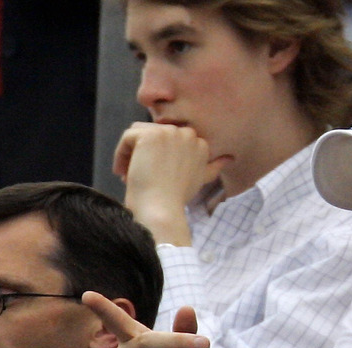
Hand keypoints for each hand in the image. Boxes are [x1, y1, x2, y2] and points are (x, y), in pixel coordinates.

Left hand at [113, 122, 230, 245]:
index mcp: (200, 143)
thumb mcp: (200, 179)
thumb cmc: (177, 198)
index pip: (169, 139)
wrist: (162, 209)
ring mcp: (169, 133)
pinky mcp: (149, 135)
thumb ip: (214, 166)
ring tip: (129, 173)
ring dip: (132, 153)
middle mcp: (188, 134)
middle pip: (154, 134)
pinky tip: (123, 172)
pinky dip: (120, 155)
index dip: (159, 156)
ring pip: (139, 134)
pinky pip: (127, 137)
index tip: (156, 175)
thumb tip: (230, 158)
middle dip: (145, 153)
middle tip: (142, 176)